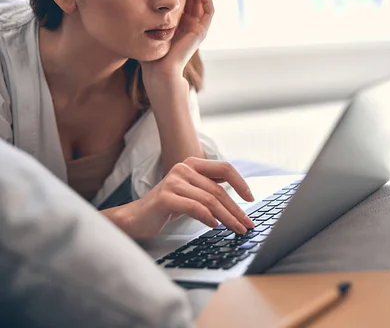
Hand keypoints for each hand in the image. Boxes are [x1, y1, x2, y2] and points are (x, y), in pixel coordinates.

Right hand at [108, 158, 254, 238]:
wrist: (136, 218)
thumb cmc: (167, 206)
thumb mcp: (192, 191)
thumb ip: (210, 186)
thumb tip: (239, 191)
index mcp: (192, 164)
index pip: (225, 168)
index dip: (241, 183)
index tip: (251, 198)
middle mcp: (183, 169)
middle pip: (219, 190)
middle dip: (236, 209)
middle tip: (247, 224)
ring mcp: (173, 182)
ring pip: (210, 200)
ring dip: (227, 218)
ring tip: (236, 228)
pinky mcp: (166, 198)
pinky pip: (195, 208)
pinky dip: (208, 218)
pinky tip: (215, 226)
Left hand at [141, 0, 213, 85]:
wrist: (159, 71)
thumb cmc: (150, 56)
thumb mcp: (146, 30)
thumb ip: (145, 19)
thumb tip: (129, 3)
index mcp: (179, 26)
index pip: (183, 2)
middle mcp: (190, 26)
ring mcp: (197, 29)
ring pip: (203, 1)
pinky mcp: (201, 31)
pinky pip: (209, 9)